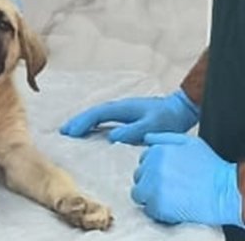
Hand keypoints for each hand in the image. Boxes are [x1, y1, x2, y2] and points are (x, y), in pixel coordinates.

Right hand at [59, 89, 199, 143]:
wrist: (180, 109)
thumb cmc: (167, 118)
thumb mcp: (151, 127)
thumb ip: (132, 132)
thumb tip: (112, 137)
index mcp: (123, 108)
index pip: (97, 114)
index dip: (83, 123)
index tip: (71, 132)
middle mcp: (120, 107)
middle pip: (94, 112)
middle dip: (78, 121)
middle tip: (63, 131)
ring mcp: (123, 110)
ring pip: (98, 115)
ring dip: (85, 121)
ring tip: (71, 131)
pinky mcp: (127, 115)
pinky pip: (105, 118)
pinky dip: (94, 123)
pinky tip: (91, 130)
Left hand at [131, 133, 244, 227]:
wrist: (225, 191)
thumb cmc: (210, 167)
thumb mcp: (190, 143)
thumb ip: (165, 138)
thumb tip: (146, 138)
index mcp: (158, 150)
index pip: (143, 160)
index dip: (155, 169)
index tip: (169, 175)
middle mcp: (152, 167)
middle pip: (139, 177)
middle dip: (151, 182)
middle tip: (171, 187)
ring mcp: (153, 186)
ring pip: (139, 194)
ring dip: (151, 196)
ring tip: (171, 197)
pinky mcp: (157, 205)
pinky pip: (148, 209)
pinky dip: (158, 210)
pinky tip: (173, 205)